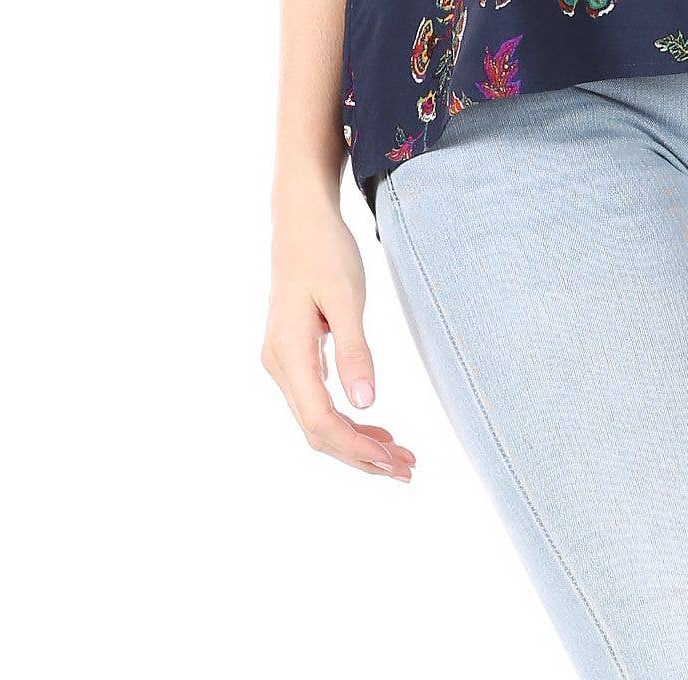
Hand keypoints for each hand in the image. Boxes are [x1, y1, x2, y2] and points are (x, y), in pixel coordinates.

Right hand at [261, 191, 416, 481]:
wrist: (301, 219)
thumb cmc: (326, 250)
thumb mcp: (345, 296)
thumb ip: (354, 349)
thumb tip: (365, 403)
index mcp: (289, 353)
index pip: (319, 421)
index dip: (356, 448)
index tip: (393, 462)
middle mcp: (279, 364)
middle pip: (317, 430)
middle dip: (361, 455)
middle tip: (407, 469)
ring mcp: (284, 361)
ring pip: (317, 420)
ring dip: (356, 442)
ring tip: (398, 458)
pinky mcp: (295, 354)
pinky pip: (318, 401)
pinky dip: (347, 421)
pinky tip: (375, 429)